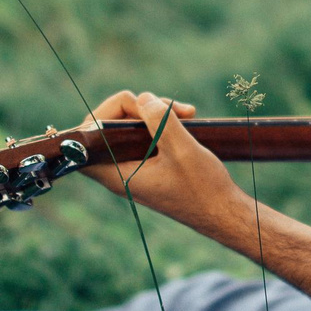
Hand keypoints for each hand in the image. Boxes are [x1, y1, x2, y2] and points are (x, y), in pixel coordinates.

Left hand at [79, 90, 241, 230]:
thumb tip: (142, 99)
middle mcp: (120, 171)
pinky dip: (161, 123)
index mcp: (118, 174)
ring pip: (129, 128)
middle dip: (137, 108)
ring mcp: (134, 167)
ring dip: (155, 113)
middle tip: (168, 106)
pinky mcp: (148, 164)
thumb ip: (159, 122)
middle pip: (108, 127)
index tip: (137, 108)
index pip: (86, 140)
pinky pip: (144, 135)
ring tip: (187, 112)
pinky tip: (186, 118)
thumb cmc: (203, 187)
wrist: (223, 212)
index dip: (104, 115)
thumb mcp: (183, 150)